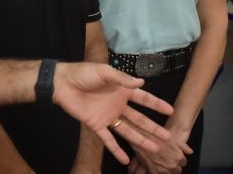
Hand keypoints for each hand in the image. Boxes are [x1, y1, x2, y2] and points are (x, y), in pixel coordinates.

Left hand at [52, 63, 173, 165]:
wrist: (62, 84)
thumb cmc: (83, 73)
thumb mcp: (104, 72)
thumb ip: (122, 79)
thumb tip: (141, 82)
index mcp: (121, 90)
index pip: (143, 99)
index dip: (157, 104)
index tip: (171, 111)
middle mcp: (117, 105)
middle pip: (139, 119)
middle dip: (153, 128)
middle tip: (167, 138)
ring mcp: (107, 116)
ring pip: (128, 131)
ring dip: (141, 140)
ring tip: (154, 149)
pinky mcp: (96, 125)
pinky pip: (108, 140)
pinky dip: (116, 150)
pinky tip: (125, 160)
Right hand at [128, 126, 192, 173]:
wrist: (144, 136)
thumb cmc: (159, 136)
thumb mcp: (174, 139)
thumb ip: (184, 146)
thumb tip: (190, 152)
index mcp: (178, 157)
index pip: (183, 163)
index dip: (179, 160)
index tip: (175, 158)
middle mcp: (172, 165)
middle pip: (177, 170)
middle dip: (174, 166)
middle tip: (168, 161)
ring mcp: (163, 169)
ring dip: (167, 170)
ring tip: (162, 163)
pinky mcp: (153, 171)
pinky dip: (159, 172)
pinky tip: (157, 167)